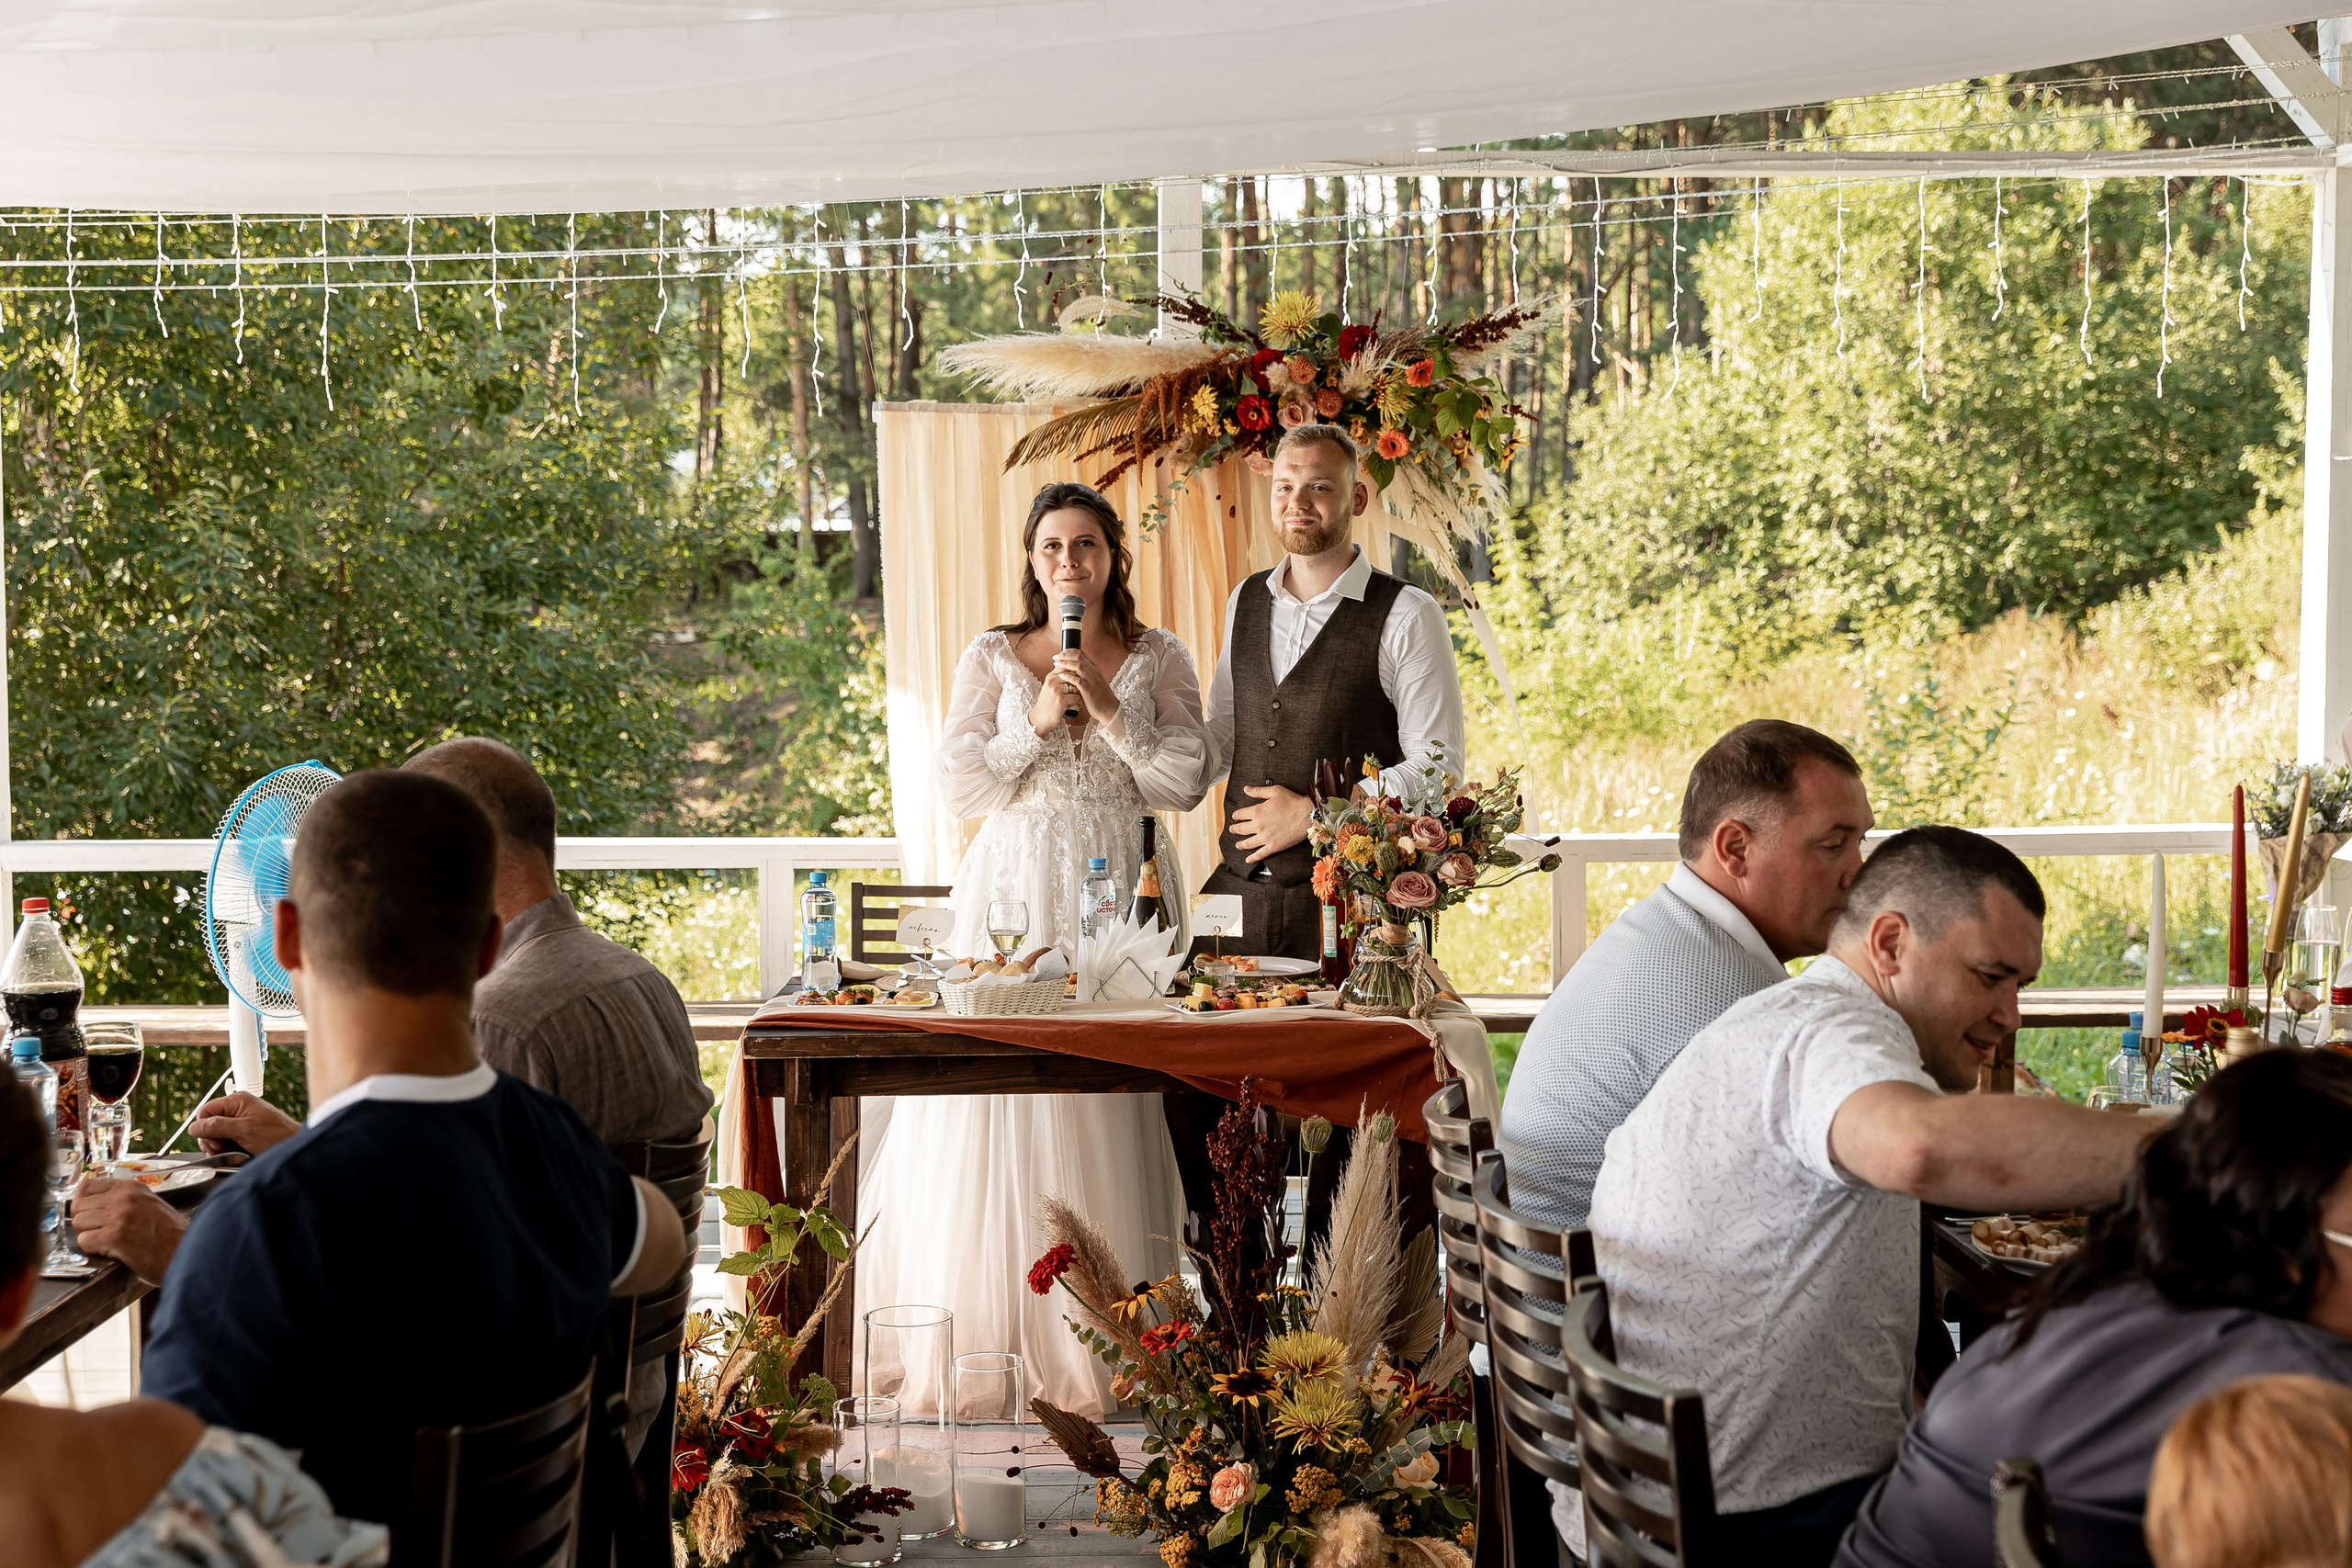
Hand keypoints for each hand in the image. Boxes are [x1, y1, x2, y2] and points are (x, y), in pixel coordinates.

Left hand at [71, 1176, 187, 1284]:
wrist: (189, 1253)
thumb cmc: (170, 1235)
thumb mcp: (149, 1205)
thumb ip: (123, 1200)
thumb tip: (93, 1205)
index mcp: (132, 1187)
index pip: (86, 1187)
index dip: (84, 1204)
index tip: (92, 1215)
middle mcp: (124, 1197)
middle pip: (77, 1206)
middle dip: (85, 1222)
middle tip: (102, 1233)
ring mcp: (119, 1215)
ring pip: (78, 1223)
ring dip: (89, 1236)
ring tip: (110, 1242)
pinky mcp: (115, 1236)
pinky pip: (84, 1241)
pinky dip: (93, 1249)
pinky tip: (112, 1251)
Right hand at [192, 1090, 300, 1156]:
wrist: (293, 1145)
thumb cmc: (276, 1135)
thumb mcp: (243, 1130)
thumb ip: (217, 1126)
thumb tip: (195, 1127)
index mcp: (237, 1100)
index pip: (205, 1111)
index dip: (204, 1128)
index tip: (214, 1142)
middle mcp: (237, 1107)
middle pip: (209, 1122)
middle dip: (210, 1138)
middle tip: (220, 1149)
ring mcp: (241, 1119)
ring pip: (216, 1132)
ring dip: (217, 1145)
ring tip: (229, 1152)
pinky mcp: (244, 1130)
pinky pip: (226, 1137)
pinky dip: (226, 1146)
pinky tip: (234, 1152)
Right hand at [1028, 667, 1077, 736]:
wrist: (1040, 718)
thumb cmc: (1048, 703)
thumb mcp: (1050, 687)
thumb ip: (1058, 677)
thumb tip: (1071, 668)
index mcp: (1051, 676)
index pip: (1066, 665)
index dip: (1076, 669)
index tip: (1081, 676)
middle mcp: (1053, 681)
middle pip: (1074, 675)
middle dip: (1080, 682)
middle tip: (1083, 689)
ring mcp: (1056, 690)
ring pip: (1077, 686)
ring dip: (1081, 693)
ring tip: (1080, 698)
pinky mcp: (1061, 700)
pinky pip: (1077, 697)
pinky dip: (1080, 702)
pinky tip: (1078, 705)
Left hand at [1050, 649, 1120, 725]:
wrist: (1109, 709)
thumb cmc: (1099, 696)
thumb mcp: (1093, 681)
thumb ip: (1085, 674)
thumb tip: (1073, 669)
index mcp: (1095, 668)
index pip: (1081, 653)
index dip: (1068, 651)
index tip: (1060, 654)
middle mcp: (1094, 672)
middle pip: (1078, 657)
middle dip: (1064, 655)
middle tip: (1055, 657)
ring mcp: (1092, 680)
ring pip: (1078, 666)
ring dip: (1065, 663)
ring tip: (1056, 664)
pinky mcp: (1089, 690)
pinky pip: (1078, 680)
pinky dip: (1068, 677)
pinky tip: (1061, 676)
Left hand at [1230, 785, 1314, 862]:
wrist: (1307, 815)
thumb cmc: (1293, 802)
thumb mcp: (1274, 791)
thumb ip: (1258, 791)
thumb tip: (1246, 789)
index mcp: (1257, 811)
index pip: (1240, 814)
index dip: (1236, 815)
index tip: (1235, 816)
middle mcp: (1258, 825)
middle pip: (1241, 829)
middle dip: (1235, 829)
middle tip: (1232, 830)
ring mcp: (1265, 837)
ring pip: (1247, 843)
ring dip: (1240, 844)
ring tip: (1237, 845)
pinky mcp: (1273, 846)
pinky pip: (1260, 854)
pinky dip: (1253, 858)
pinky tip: (1248, 860)